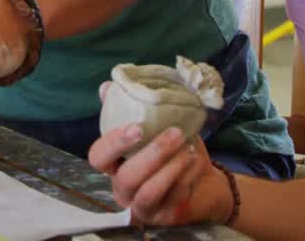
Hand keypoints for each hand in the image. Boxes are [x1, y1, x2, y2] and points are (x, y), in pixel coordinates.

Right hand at [88, 82, 234, 226]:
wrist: (205, 181)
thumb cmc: (175, 151)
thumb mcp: (157, 124)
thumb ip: (133, 106)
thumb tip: (108, 87)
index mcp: (114, 164)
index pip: (98, 157)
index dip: (113, 143)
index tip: (137, 127)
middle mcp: (122, 188)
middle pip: (126, 177)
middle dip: (152, 154)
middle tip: (176, 133)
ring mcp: (142, 206)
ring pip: (149, 191)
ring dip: (170, 166)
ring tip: (188, 148)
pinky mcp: (163, 217)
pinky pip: (172, 198)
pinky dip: (187, 176)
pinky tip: (197, 161)